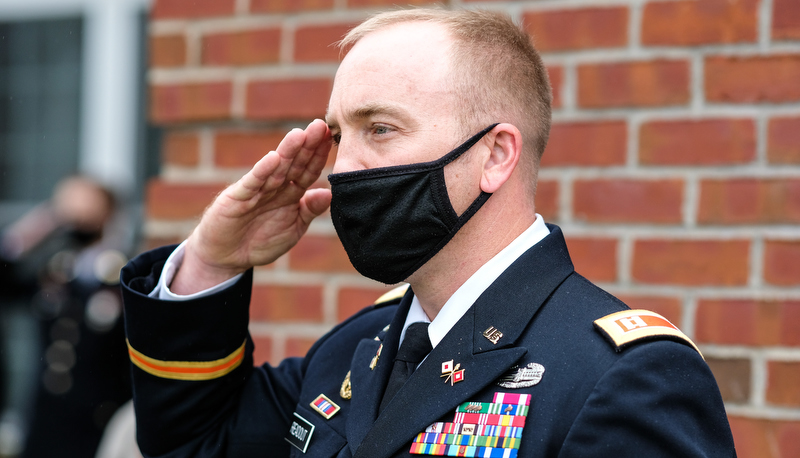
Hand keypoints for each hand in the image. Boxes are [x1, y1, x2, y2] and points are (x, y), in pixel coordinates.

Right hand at [171, 119, 332, 294]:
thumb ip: (309, 211)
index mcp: (291, 193)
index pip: (307, 170)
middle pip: (293, 163)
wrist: (227, 257)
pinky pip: (252, 183)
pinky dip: (262, 171)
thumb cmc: (261, 241)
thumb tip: (329, 193)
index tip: (332, 137)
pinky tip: (273, 158)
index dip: (319, 155)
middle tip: (321, 125)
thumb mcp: (293, 229)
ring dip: (287, 152)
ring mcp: (256, 190)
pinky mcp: (237, 197)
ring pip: (275, 168)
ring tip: (299, 135)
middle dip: (307, 145)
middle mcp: (275, 187)